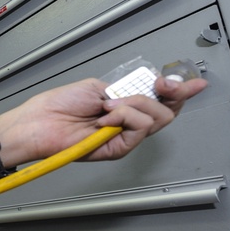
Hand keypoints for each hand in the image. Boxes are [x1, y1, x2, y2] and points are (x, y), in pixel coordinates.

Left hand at [0, 74, 208, 164]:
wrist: (38, 122)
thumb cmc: (57, 106)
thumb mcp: (97, 88)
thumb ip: (126, 89)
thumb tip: (150, 86)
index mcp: (123, 106)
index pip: (161, 101)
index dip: (180, 91)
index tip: (191, 82)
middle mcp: (127, 123)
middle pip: (167, 112)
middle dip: (167, 93)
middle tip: (157, 84)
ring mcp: (123, 137)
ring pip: (157, 119)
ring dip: (134, 105)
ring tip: (107, 106)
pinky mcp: (117, 149)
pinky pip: (139, 129)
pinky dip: (124, 116)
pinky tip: (105, 116)